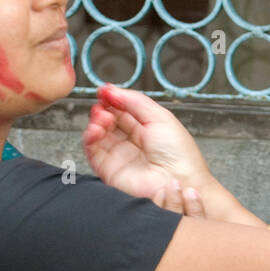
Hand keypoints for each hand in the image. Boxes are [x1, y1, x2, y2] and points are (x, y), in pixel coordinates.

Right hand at [84, 84, 264, 224]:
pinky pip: (92, 151)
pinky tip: (95, 128)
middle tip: (103, 103)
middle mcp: (133, 143)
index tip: (106, 91)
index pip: (124, 110)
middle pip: (109, 121)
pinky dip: (89, 137)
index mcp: (148, 129)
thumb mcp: (160, 117)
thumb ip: (135, 101)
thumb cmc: (180, 155)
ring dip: (96, 121)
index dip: (114, 99)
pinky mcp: (109, 170)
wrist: (180, 181)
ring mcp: (120, 156)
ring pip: (99, 134)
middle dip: (104, 109)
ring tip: (102, 116)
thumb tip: (112, 90)